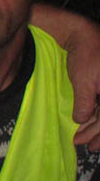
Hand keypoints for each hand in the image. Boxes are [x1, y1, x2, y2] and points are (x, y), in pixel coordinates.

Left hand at [62, 18, 99, 150]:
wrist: (83, 35)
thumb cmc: (85, 55)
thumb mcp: (83, 81)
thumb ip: (85, 103)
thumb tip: (81, 120)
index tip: (89, 145)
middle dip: (98, 133)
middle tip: (86, 146)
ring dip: (97, 127)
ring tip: (84, 139)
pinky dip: (96, 116)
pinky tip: (88, 123)